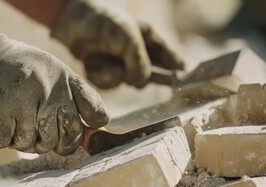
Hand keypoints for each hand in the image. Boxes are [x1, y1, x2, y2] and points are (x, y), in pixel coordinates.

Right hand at [0, 18, 108, 154]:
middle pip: (61, 141)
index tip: (72, 133)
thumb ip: (79, 98)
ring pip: (30, 145)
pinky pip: (4, 143)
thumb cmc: (24, 71)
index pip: (95, 114)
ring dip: (19, 139)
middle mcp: (50, 90)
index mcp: (67, 81)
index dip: (84, 131)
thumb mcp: (57, 74)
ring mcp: (24, 101)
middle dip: (46, 142)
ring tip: (12, 117)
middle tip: (33, 127)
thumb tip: (100, 127)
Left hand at [51, 0, 183, 88]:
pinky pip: (110, 83)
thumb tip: (141, 84)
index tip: (191, 80)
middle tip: (176, 84)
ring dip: (118, 73)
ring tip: (107, 57)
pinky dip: (101, 75)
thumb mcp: (129, 39)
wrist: (74, 24)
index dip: (181, 69)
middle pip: (156, 75)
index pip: (171, 57)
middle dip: (160, 78)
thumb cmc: (105, 23)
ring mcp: (122, 65)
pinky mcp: (106, 74)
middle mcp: (138, 54)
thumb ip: (140, 63)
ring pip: (130, 82)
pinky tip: (93, 62)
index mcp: (149, 39)